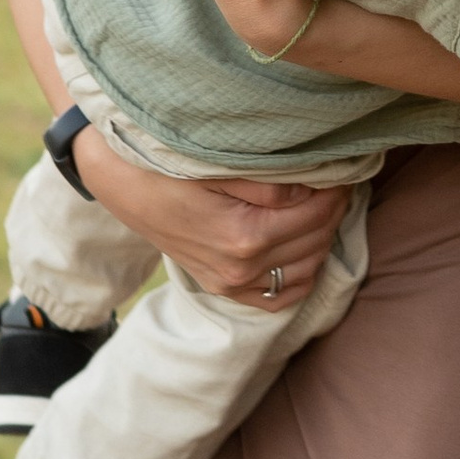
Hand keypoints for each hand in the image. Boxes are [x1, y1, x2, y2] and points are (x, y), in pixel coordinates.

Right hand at [75, 129, 347, 303]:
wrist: (117, 180)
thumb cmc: (164, 162)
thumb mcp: (217, 164)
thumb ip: (271, 182)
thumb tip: (315, 189)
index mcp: (243, 236)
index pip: (317, 214)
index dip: (337, 188)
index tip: (343, 166)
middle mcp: (241, 268)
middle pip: (317, 240)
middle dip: (333, 209)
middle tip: (337, 181)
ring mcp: (231, 283)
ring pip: (306, 269)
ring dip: (321, 237)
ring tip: (321, 205)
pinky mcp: (223, 287)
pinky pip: (280, 296)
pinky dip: (301, 273)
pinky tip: (302, 244)